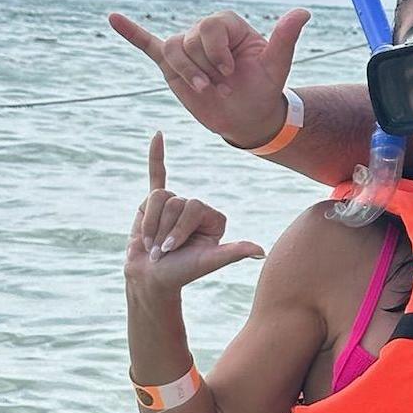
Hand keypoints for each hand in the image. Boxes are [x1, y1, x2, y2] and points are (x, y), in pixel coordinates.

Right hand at [108, 6, 310, 148]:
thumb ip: (285, 38)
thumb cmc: (263, 90)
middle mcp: (205, 32)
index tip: (232, 72)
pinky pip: (148, 44)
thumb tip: (303, 12)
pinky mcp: (172, 64)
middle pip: (191, 40)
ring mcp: (187, 47)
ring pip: (173, 50)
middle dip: (206, 67)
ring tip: (207, 89)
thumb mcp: (276, 66)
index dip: (218, 53)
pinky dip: (131, 33)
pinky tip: (114, 18)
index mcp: (229, 26)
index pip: (210, 27)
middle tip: (222, 84)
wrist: (247, 117)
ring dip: (190, 74)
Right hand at [126, 133, 264, 291]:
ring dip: (150, 224)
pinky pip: (157, 175)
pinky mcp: (154, 203)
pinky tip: (158, 135)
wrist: (151, 277)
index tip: (175, 251)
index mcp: (214, 218)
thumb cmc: (181, 272)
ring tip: (153, 243)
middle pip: (175, 202)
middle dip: (164, 229)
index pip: (193, 207)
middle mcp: (197, 208)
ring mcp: (175, 204)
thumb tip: (261, 250)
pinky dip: (156, 156)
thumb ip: (233, 252)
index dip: (179, 229)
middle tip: (163, 250)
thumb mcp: (208, 262)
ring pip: (158, 198)